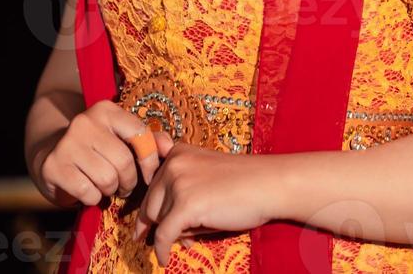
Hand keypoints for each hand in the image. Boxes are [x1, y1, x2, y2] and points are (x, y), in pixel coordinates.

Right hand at [37, 100, 160, 207]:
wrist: (50, 150)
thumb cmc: (95, 145)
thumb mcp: (119, 135)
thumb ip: (147, 139)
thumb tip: (170, 147)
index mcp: (106, 110)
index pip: (140, 135)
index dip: (150, 161)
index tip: (150, 176)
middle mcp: (85, 122)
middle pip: (124, 162)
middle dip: (128, 181)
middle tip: (124, 185)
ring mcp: (67, 143)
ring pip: (107, 180)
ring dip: (110, 191)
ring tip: (106, 186)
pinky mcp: (54, 166)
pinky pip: (88, 192)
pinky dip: (92, 198)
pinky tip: (88, 190)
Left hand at [132, 135, 282, 266]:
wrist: (268, 185)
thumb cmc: (242, 184)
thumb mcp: (205, 177)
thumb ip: (181, 193)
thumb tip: (161, 230)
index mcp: (178, 153)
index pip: (152, 185)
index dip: (151, 207)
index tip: (144, 225)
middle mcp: (174, 164)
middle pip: (150, 204)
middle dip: (159, 224)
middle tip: (174, 238)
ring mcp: (178, 183)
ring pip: (157, 220)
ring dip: (169, 235)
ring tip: (188, 241)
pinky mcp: (186, 205)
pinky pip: (163, 235)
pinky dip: (162, 250)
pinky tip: (164, 259)